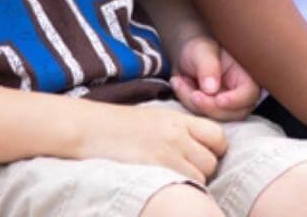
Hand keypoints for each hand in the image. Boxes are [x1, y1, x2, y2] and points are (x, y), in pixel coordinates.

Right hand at [72, 102, 226, 182]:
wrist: (89, 129)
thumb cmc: (119, 125)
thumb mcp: (155, 118)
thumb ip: (179, 130)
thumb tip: (199, 147)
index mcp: (178, 120)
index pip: (217, 136)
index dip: (215, 150)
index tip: (205, 156)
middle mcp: (177, 136)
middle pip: (211, 161)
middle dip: (203, 170)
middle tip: (185, 172)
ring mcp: (167, 154)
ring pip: (199, 178)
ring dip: (192, 182)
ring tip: (172, 179)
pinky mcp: (155, 171)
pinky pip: (183, 186)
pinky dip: (179, 189)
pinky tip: (165, 186)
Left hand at [172, 36, 261, 120]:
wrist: (187, 55)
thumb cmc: (199, 48)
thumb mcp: (202, 51)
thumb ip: (208, 67)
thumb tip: (211, 89)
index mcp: (245, 74)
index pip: (249, 93)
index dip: (235, 100)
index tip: (218, 100)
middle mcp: (239, 93)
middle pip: (235, 113)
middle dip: (210, 107)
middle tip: (193, 94)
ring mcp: (226, 105)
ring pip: (215, 117)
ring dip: (193, 104)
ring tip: (179, 81)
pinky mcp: (211, 111)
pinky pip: (201, 117)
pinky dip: (187, 103)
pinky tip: (178, 84)